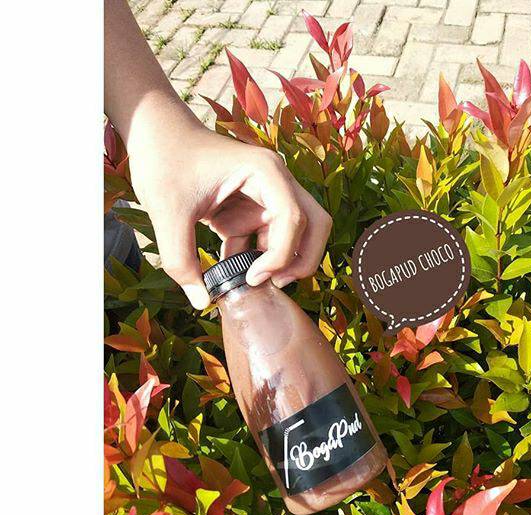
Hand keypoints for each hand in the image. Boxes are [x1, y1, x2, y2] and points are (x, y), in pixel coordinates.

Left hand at [127, 121, 331, 308]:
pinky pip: (266, 239)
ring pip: (295, 235)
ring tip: (249, 283)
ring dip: (278, 261)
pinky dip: (254, 258)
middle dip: (302, 259)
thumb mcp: (167, 213)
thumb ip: (181, 261)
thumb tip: (202, 302)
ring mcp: (266, 195)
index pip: (294, 219)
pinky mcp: (251, 208)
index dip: (280, 255)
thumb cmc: (164, 161)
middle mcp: (275, 182)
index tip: (252, 278)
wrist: (155, 135)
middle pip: (314, 224)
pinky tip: (229, 270)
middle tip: (276, 284)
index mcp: (265, 171)